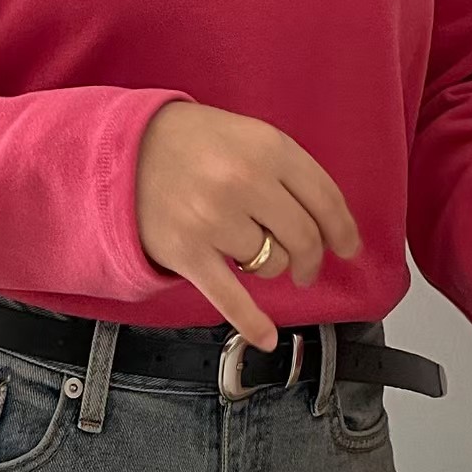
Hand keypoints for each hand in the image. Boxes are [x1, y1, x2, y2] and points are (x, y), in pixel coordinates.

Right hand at [136, 101, 361, 350]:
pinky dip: (251, 321)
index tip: (348, 247)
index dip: (343, 230)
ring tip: (244, 249)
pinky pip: (230, 296)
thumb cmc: (191, 141)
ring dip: (267, 265)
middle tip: (306, 267)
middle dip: (311, 259)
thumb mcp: (248, 135)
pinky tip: (266, 337)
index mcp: (268, 148)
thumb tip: (330, 223)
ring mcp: (214, 219)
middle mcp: (244, 182)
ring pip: (270, 264)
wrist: (123, 148)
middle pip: (304, 238)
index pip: (325, 199)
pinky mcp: (187, 252)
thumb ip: (288, 170)